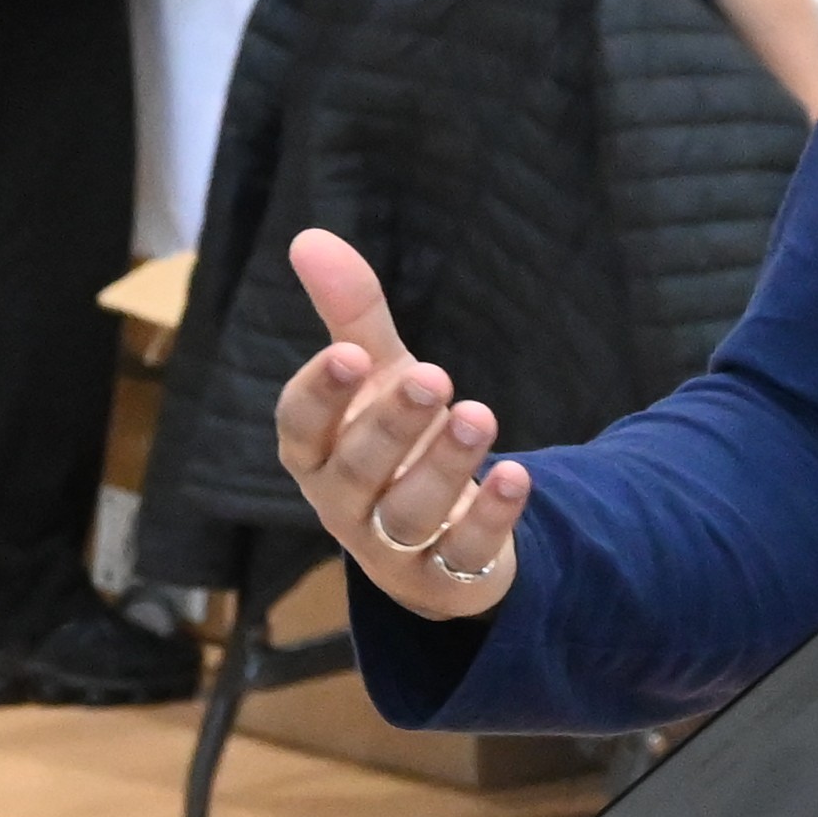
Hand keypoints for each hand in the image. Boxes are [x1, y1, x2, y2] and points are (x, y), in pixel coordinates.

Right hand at [271, 225, 528, 616]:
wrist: (439, 539)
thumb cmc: (393, 444)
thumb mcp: (378, 377)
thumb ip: (350, 316)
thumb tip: (309, 237)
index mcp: (316, 454)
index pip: (299, 428)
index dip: (320, 395)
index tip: (351, 354)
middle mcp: (344, 505)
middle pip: (356, 471)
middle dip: (392, 425)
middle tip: (433, 376)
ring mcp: (391, 549)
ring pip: (408, 514)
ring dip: (444, 465)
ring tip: (480, 415)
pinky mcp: (444, 579)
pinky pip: (464, 553)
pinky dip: (492, 516)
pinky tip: (518, 475)